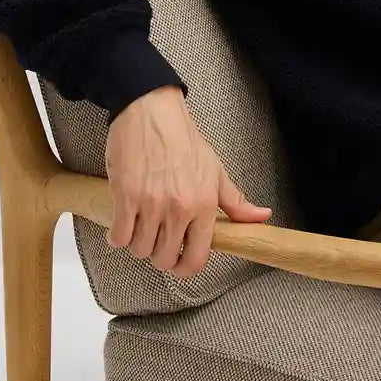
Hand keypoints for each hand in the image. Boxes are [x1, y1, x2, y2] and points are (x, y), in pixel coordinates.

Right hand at [103, 85, 273, 275]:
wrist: (151, 112)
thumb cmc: (184, 140)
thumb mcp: (216, 170)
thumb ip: (236, 201)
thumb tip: (263, 217)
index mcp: (205, 205)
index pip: (196, 259)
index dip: (184, 269)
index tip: (178, 263)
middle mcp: (179, 209)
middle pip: (163, 259)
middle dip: (158, 255)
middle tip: (157, 239)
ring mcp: (150, 204)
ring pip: (139, 249)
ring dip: (137, 244)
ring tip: (140, 227)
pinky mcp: (125, 196)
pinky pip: (118, 236)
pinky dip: (117, 235)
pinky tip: (122, 223)